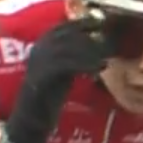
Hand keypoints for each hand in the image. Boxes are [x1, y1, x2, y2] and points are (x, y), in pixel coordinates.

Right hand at [3, 15, 109, 142]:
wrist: (31, 118)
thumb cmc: (49, 95)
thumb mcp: (64, 70)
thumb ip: (75, 56)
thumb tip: (98, 44)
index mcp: (42, 44)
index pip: (65, 26)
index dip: (84, 23)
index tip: (103, 24)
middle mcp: (39, 48)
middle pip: (69, 35)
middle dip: (91, 39)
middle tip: (110, 45)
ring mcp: (39, 61)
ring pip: (69, 48)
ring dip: (91, 53)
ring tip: (107, 59)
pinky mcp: (42, 75)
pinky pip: (67, 65)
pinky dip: (85, 65)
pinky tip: (99, 69)